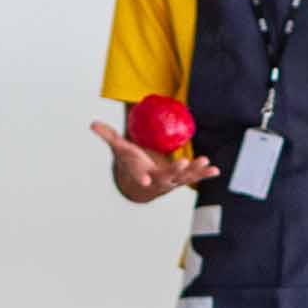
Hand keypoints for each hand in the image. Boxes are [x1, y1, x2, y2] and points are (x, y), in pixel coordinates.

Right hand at [92, 122, 216, 201]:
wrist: (144, 183)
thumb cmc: (133, 163)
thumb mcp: (120, 149)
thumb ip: (108, 137)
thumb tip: (92, 124)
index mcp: (141, 173)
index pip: (140, 176)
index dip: (142, 178)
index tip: (146, 181)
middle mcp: (158, 180)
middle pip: (167, 177)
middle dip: (175, 171)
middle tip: (182, 163)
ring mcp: (172, 181)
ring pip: (184, 177)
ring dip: (195, 170)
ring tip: (205, 162)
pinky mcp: (183, 178)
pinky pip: (195, 177)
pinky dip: (205, 174)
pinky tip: (215, 170)